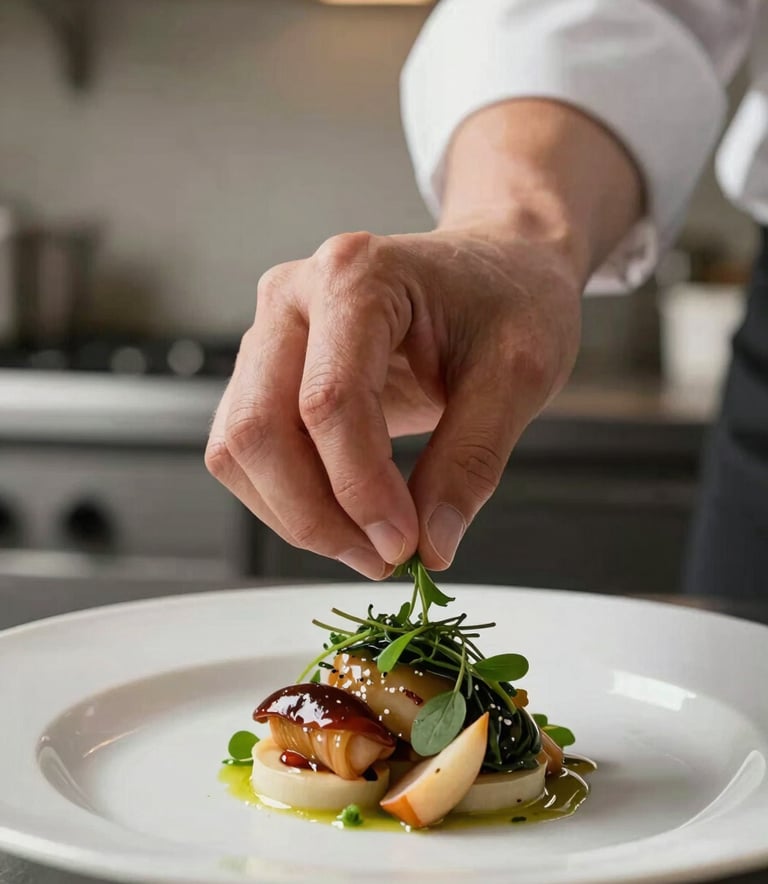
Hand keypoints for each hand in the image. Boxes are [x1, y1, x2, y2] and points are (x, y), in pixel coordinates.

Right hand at [206, 226, 581, 577]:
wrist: (496, 269)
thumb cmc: (510, 302)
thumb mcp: (517, 375)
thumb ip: (470, 462)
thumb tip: (431, 546)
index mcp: (356, 276)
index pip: (329, 401)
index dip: (360, 488)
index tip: (405, 544)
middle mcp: (294, 297)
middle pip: (259, 428)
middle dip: (315, 515)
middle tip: (383, 557)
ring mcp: (271, 333)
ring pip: (238, 448)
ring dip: (295, 514)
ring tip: (369, 543)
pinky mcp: (268, 371)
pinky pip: (246, 450)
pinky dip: (287, 498)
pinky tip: (346, 515)